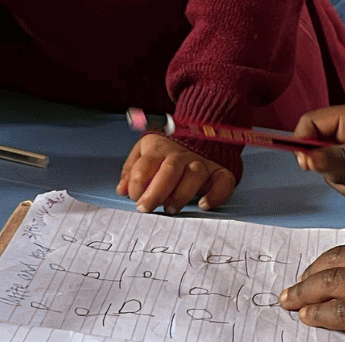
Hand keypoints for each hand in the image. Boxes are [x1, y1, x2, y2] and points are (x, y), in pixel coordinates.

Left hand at [116, 134, 235, 213]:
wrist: (200, 134)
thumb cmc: (166, 151)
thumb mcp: (144, 152)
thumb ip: (131, 170)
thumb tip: (121, 190)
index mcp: (160, 148)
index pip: (146, 164)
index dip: (137, 183)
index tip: (135, 198)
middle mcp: (182, 154)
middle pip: (169, 170)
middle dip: (155, 192)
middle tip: (145, 208)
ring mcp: (203, 162)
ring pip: (194, 175)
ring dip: (181, 194)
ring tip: (170, 209)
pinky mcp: (220, 172)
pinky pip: (222, 182)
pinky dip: (215, 195)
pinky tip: (203, 205)